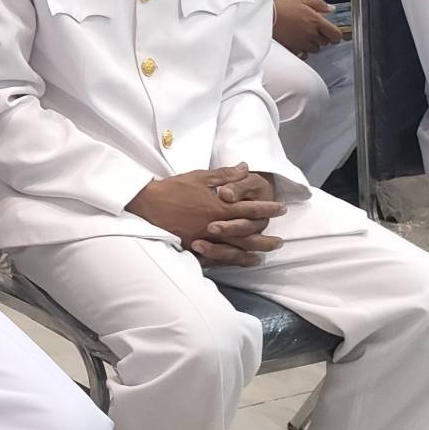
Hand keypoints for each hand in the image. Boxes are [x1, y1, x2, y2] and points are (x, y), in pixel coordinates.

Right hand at [126, 165, 285, 258]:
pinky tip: (239, 262)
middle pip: (248, 235)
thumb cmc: (173, 188)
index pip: (250, 209)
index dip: (268, 209)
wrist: (147, 204)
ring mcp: (205, 239)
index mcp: (219, 207)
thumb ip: (225, 175)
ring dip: (252, 253)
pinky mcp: (194, 248)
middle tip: (281, 241)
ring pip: (235, 250)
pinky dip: (231, 261)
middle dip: (266, 238)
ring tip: (265, 256)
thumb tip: (246, 167)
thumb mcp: (199, 177)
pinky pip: (217, 258)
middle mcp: (216, 226)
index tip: (281, 209)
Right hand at [273, 0, 341, 55]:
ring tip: (304, 36)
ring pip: (315, 49)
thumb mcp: (301, 0)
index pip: (335, 34)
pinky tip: (297, 42)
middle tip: (314, 31)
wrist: (264, 15)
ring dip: (312, 44)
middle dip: (322, 38)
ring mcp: (302, 42)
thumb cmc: (281, 6)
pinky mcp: (292, 48)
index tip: (333, 35)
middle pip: (325, 42)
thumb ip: (319, 4)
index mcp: (316, 21)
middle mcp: (311, 33)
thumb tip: (331, 9)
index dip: (336, 36)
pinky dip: (302, 50)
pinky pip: (303, 53)